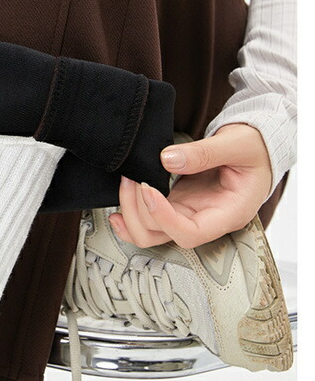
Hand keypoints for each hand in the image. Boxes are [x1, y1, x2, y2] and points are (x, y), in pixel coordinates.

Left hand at [109, 123, 272, 248]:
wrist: (257, 147)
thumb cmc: (255, 149)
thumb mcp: (236, 144)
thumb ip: (204, 152)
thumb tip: (167, 159)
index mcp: (228, 213)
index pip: (190, 233)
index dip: (163, 217)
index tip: (147, 189)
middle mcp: (207, 220)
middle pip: (163, 235)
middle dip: (138, 211)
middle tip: (131, 178)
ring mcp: (190, 213)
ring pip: (152, 231)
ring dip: (131, 212)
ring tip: (126, 182)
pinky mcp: (179, 202)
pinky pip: (151, 217)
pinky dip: (133, 209)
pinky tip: (124, 194)